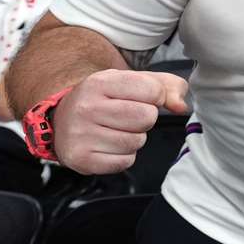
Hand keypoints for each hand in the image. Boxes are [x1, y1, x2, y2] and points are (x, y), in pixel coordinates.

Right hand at [52, 68, 190, 174]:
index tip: (143, 98)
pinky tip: (109, 145)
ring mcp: (80, 134)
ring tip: (116, 130)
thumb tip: (181, 106)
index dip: (157, 96)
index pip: (153, 90)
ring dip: (134, 138)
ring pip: (136, 142)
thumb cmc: (106, 99)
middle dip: (145, 119)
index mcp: (100, 82)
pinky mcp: (80, 158)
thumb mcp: (132, 81)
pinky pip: (124, 162)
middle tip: (128, 117)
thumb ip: (167, 86)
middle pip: (146, 118)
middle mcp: (86, 107)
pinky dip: (123, 156)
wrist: (62, 119)